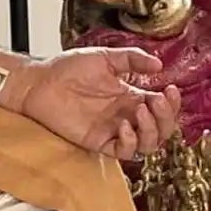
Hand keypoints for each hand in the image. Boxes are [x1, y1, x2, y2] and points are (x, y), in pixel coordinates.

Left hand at [1, 48, 180, 160]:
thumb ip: (130, 59)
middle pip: (160, 129)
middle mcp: (125, 115)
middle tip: (158, 100)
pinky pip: (123, 151)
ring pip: (147, 144)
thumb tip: (158, 63)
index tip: (170, 89)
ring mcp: (113, 130)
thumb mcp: (102, 58)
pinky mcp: (98, 141)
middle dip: (167, 118)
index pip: (162, 107)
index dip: (172, 103)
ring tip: (141, 111)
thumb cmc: (65, 68)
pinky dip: (129, 142)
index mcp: (129, 96)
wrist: (38, 81)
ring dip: (151, 131)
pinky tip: (124, 125)